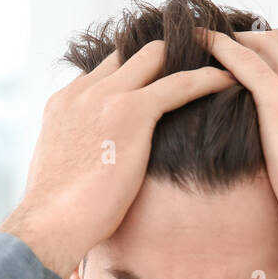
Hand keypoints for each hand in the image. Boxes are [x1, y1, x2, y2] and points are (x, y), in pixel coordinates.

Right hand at [0, 41, 236, 277]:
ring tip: (215, 67)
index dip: (133, 74)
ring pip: (155, 56)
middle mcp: (84, 91)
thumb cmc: (55, 215)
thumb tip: (95, 167)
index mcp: (65, 102)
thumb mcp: (61, 168)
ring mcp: (107, 97)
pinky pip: (179, 84)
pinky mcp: (132, 112)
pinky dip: (207, 79)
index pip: (106, 71)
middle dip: (160, 58)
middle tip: (191, 67)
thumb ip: (80, 150)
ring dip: (184, 60)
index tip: (155, 85)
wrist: (50, 225)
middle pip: (129, 53)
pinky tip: (227, 81)